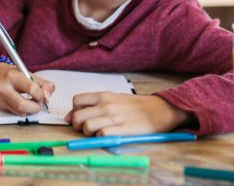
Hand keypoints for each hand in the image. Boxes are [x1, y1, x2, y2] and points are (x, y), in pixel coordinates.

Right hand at [0, 63, 54, 115]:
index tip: (42, 95)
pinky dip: (23, 111)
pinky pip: (16, 113)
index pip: (31, 88)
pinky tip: (24, 104)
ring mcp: (0, 99)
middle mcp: (4, 88)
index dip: (40, 94)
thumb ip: (42, 83)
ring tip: (31, 103)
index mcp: (12, 76)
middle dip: (35, 107)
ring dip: (30, 110)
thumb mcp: (27, 73)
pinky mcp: (0, 106)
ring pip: (20, 112)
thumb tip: (48, 96)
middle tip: (38, 104)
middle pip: (22, 105)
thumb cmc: (11, 74)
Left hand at [64, 92, 192, 135]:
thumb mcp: (114, 98)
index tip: (80, 117)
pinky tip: (108, 136)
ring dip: (88, 133)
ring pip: (86, 126)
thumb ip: (96, 104)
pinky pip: (101, 135)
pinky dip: (101, 138)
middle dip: (78, 126)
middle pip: (78, 117)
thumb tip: (74, 115)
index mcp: (103, 96)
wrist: (159, 109)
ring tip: (97, 133)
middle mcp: (106, 105)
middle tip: (85, 129)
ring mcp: (113, 117)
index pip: (76, 100)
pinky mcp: (122, 130)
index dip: (74, 111)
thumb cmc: (135, 106)